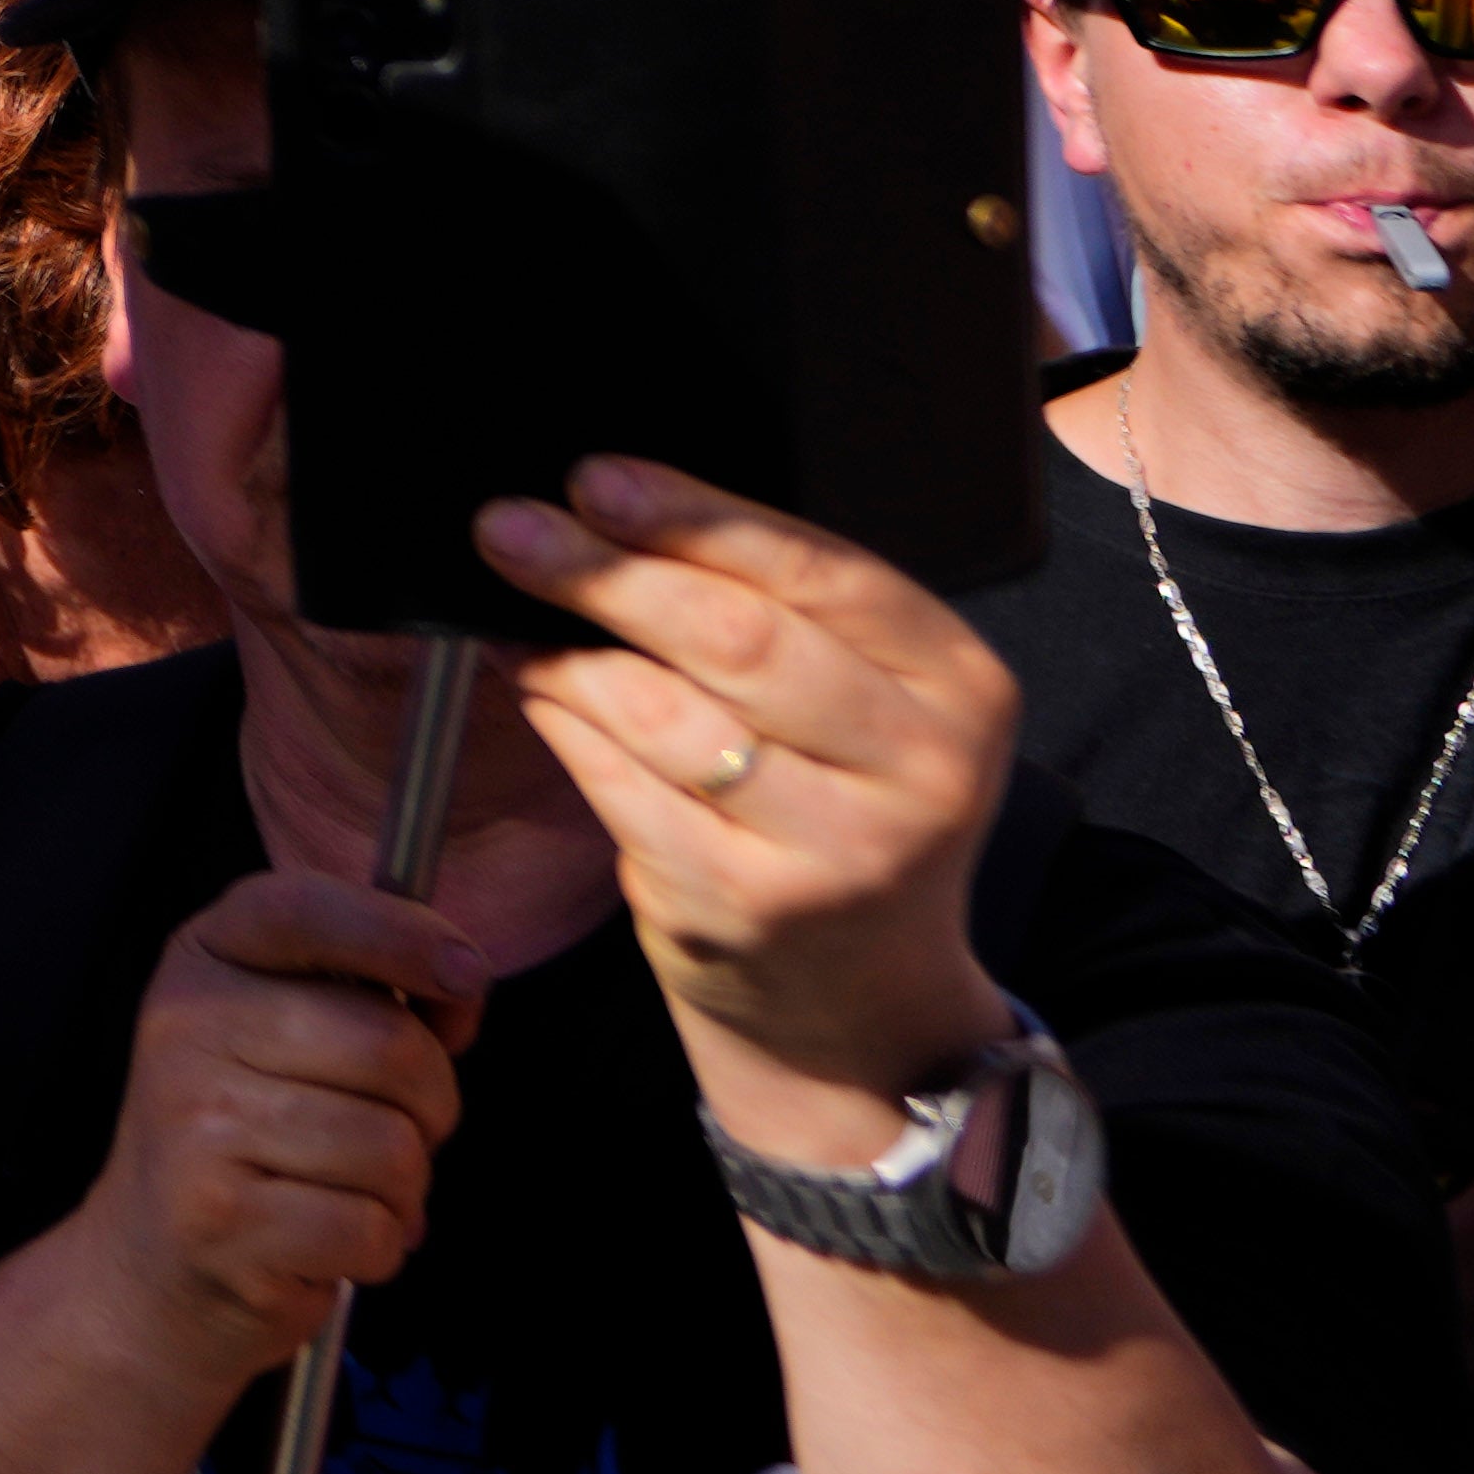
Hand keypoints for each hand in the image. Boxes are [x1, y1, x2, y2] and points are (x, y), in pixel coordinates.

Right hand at [71, 871, 483, 1389]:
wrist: (155, 1261)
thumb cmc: (253, 1133)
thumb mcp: (284, 1029)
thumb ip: (368, 990)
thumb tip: (462, 985)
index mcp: (201, 962)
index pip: (303, 910)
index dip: (403, 932)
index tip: (469, 975)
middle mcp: (184, 1031)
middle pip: (387, 1044)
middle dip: (433, 1102)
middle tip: (401, 1129)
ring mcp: (194, 1126)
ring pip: (391, 1147)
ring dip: (404, 1187)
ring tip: (352, 1191)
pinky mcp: (219, 1220)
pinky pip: (370, 1227)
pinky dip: (378, 1245)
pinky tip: (329, 1240)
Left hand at [478, 457, 1026, 1134]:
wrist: (860, 994)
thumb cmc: (841, 804)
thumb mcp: (865, 701)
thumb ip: (782, 607)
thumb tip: (615, 505)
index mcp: (959, 684)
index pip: (819, 569)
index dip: (694, 515)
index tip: (595, 479)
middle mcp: (919, 769)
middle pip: (736, 636)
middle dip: (606, 570)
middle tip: (513, 528)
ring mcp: (835, 849)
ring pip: (662, 710)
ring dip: (569, 652)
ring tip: (526, 622)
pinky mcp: (745, 905)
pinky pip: (618, 784)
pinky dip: (564, 724)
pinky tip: (544, 694)